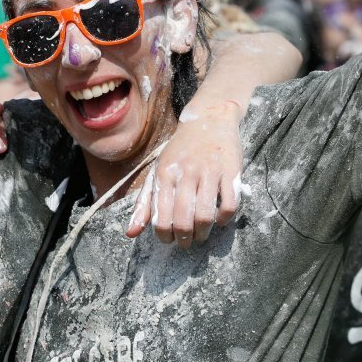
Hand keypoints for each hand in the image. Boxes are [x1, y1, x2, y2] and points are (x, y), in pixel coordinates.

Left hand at [126, 100, 242, 248]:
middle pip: (183, 220)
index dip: (164, 235)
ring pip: (205, 216)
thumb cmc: (179, 151)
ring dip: (202, 233)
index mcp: (164, 174)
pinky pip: (229, 205)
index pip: (161, 216)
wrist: (209, 120)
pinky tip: (218, 220)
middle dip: (183, 238)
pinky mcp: (231, 172)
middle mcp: (185, 173)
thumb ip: (144, 203)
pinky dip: (224, 219)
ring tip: (200, 235)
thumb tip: (130, 234)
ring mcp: (209, 172)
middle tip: (185, 242)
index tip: (168, 240)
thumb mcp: (157, 171)